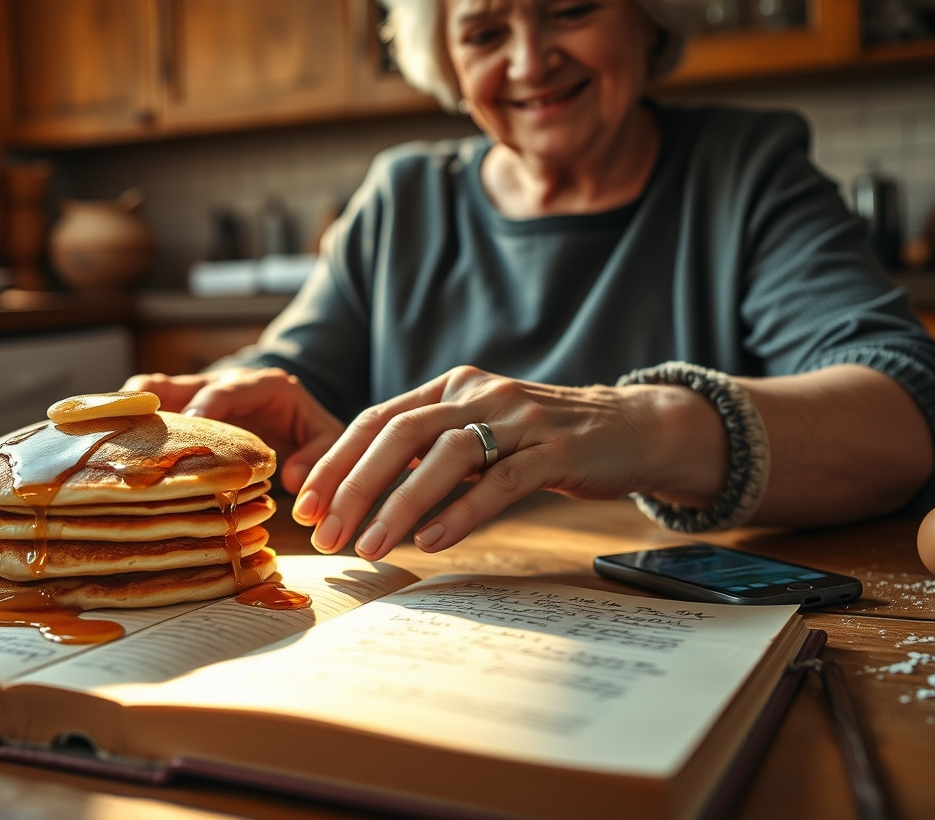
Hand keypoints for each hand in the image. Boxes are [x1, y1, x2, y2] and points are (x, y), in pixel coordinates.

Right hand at [123, 367, 344, 492]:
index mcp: (263, 384)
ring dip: (128, 414)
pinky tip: (105, 448)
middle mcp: (221, 382)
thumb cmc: (308, 427)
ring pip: (150, 392)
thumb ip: (318, 455)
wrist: (292, 411)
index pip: (229, 390)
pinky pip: (143, 408)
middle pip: (176, 384)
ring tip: (103, 439)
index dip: (206, 407)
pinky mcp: (176, 407)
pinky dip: (125, 424)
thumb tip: (291, 478)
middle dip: (152, 411)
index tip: (188, 431)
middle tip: (129, 437)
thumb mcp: (327, 438)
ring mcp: (194, 392)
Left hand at [292, 366, 724, 560]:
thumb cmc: (539, 443)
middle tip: (325, 533)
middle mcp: (479, 393)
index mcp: (450, 388)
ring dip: (400, 504)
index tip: (303, 503)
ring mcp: (520, 420)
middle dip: (354, 485)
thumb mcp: (475, 437)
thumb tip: (348, 491)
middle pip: (399, 434)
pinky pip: (501, 482)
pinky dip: (462, 512)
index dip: (335, 460)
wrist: (631, 429)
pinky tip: (433, 541)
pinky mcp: (557, 451)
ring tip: (371, 547)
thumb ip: (420, 455)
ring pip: (445, 457)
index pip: (375, 419)